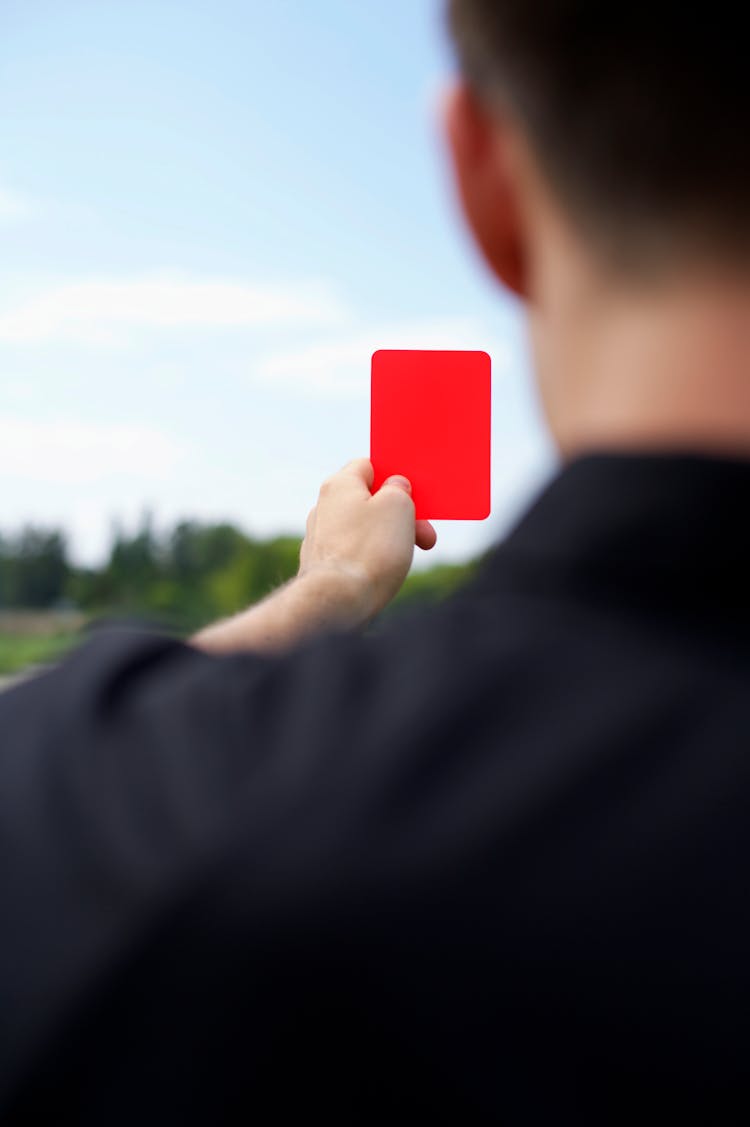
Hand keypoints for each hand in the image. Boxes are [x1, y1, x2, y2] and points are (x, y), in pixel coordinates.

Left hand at [299, 458, 436, 620]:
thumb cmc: (370, 550)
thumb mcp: (399, 506)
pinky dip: (371, 559)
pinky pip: (353, 553)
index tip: (413, 496)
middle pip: (369, 501)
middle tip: (426, 535)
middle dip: (402, 515)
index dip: (394, 477)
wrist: (337, 603)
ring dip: (390, 539)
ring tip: (408, 557)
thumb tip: (395, 487)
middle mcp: (324, 507)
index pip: (368, 466)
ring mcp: (320, 538)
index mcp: (339, 485)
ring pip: (364, 529)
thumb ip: (400, 489)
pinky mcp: (322, 566)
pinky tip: (382, 573)